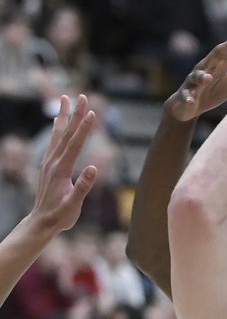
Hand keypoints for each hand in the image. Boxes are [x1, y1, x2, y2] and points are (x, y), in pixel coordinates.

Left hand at [31, 96, 96, 233]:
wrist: (41, 222)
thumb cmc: (60, 216)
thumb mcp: (74, 205)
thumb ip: (83, 187)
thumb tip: (94, 168)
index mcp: (61, 170)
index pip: (75, 144)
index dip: (84, 128)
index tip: (92, 113)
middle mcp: (53, 162)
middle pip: (66, 134)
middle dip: (75, 114)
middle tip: (82, 96)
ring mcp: (48, 162)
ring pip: (57, 134)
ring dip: (63, 116)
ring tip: (66, 99)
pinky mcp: (48, 165)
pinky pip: (53, 142)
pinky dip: (56, 129)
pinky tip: (57, 122)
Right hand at [168, 17, 226, 122]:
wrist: (188, 106)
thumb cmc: (215, 89)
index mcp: (220, 61)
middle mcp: (206, 66)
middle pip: (217, 54)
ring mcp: (194, 81)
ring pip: (197, 75)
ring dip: (202, 76)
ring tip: (208, 77)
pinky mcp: (186, 95)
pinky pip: (187, 96)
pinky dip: (188, 98)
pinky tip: (191, 101)